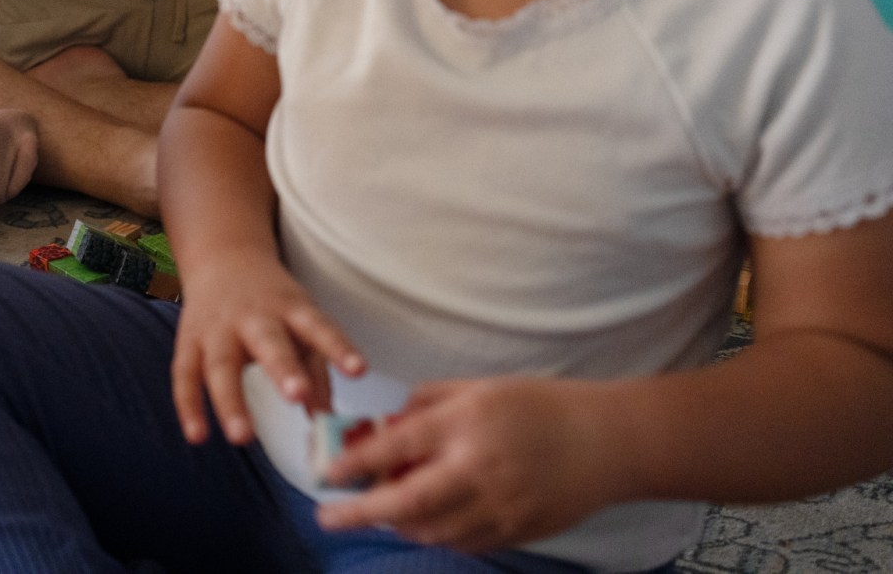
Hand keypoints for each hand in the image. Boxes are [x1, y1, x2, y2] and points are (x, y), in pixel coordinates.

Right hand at [170, 254, 365, 446]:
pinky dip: (189, 406)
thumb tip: (326, 420)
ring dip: (230, 401)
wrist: (222, 257)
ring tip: (242, 437)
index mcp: (290, 309)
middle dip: (282, 368)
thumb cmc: (271, 301)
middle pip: (268, 342)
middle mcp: (253, 317)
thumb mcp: (301, 320)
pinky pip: (185, 374)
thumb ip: (316, 368)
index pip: (318, 326)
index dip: (338, 347)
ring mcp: (217, 329)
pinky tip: (197, 437)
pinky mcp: (189, 341)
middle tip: (298, 394)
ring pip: (221, 364)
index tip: (358, 370)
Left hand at [317, 377, 617, 551]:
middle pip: (406, 502)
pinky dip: (435, 534)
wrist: (606, 442)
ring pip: (430, 531)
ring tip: (378, 514)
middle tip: (328, 519)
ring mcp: (499, 506)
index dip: (355, 463)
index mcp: (465, 425)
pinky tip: (424, 520)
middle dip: (361, 514)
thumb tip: (381, 428)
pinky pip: (462, 543)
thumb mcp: (476, 389)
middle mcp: (478, 469)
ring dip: (396, 526)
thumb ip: (425, 407)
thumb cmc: (536, 406)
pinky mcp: (517, 532)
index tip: (325, 474)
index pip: (396, 447)